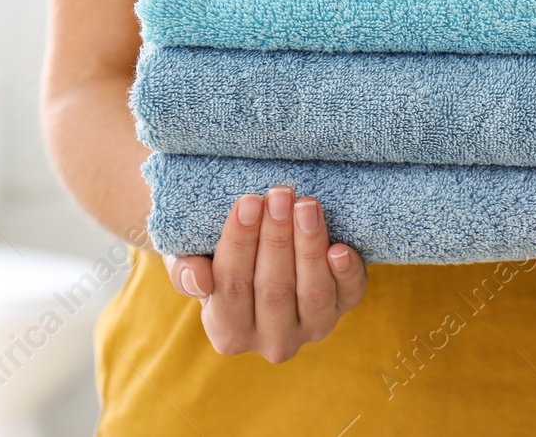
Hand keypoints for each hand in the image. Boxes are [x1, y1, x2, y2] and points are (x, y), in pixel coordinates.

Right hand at [163, 187, 367, 361]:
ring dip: (309, 245)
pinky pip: (350, 295)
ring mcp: (311, 329)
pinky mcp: (342, 309)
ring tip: (306, 205)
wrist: (259, 257)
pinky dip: (347, 273)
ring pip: (312, 293)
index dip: (239, 244)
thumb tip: (199, 279)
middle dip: (276, 237)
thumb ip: (185, 273)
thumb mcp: (189, 262)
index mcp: (229, 333)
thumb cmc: (217, 258)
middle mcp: (272, 341)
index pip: (231, 288)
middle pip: (274, 290)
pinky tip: (340, 248)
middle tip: (279, 194)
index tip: (247, 202)